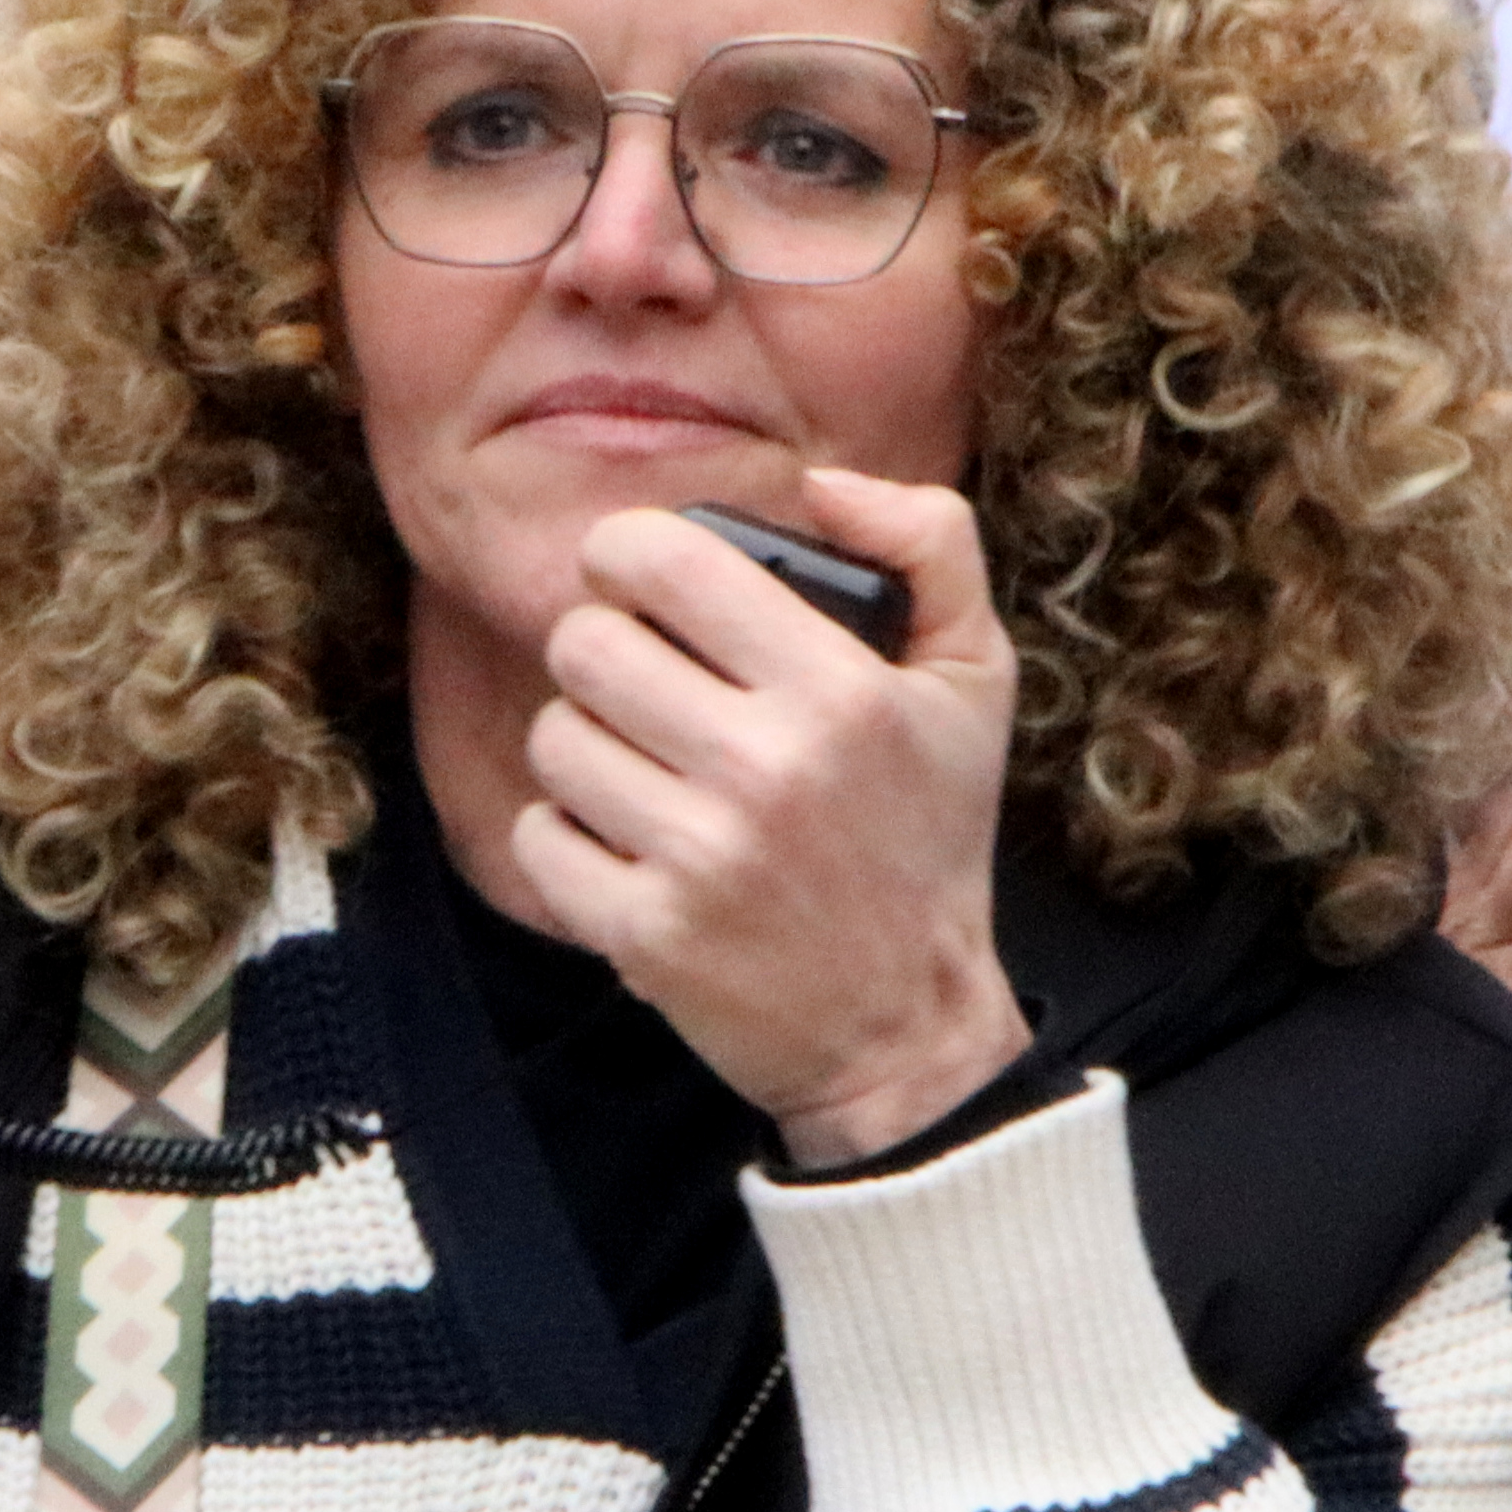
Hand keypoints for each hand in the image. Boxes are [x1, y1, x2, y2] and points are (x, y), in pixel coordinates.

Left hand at [515, 470, 1033, 1169]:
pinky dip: (569, 840)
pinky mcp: (644, 934)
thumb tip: (820, 482)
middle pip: (585, 646)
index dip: (625, 553)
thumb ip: (929, 542)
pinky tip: (630, 850)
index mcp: (839, 691)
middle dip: (605, 655)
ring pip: (553, 739)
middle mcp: (767, 769)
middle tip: (644, 687)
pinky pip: (539, 836)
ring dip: (587, 750)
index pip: (664, 562)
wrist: (906, 1029)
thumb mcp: (973, 679)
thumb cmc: (929, 837)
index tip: (635, 579)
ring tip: (647, 775)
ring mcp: (699, 857)